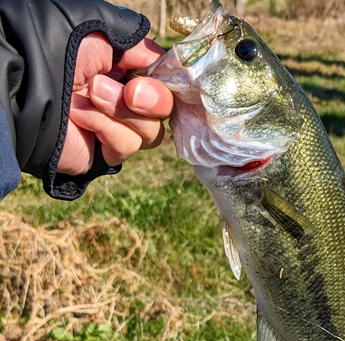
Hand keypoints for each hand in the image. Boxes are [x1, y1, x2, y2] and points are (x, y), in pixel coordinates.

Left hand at [58, 33, 172, 174]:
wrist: (25, 88)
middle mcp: (124, 100)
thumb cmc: (58, 52)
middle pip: (166, 110)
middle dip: (152, 99)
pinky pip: (128, 145)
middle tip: (131, 93)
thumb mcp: (104, 34)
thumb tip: (166, 63)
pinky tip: (80, 117)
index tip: (161, 77)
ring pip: (152, 132)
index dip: (168, 82)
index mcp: (125, 70)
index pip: (164, 81)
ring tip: (90, 96)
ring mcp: (116, 127)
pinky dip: (106, 128)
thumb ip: (141, 46)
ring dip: (123, 111)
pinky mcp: (106, 152)